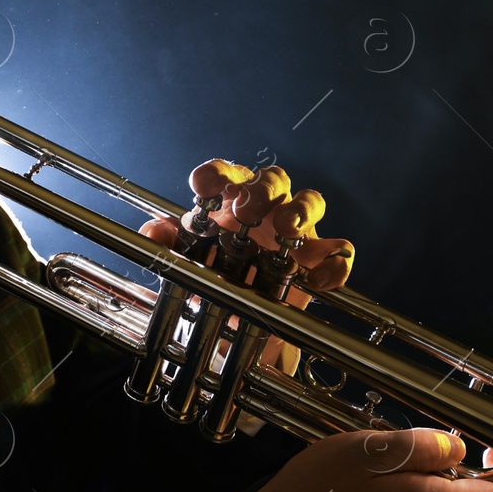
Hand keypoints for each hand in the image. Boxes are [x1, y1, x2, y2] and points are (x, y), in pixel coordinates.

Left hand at [139, 161, 354, 294]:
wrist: (233, 317)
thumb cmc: (211, 274)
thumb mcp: (183, 262)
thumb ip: (166, 244)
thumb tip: (154, 232)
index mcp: (230, 201)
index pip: (226, 175)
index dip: (215, 174)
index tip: (203, 186)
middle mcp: (266, 208)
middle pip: (274, 179)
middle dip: (262, 190)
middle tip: (247, 209)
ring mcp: (294, 232)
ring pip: (311, 201)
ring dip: (301, 210)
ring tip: (288, 228)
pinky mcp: (315, 260)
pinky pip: (338, 252)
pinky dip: (334, 263)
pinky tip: (317, 279)